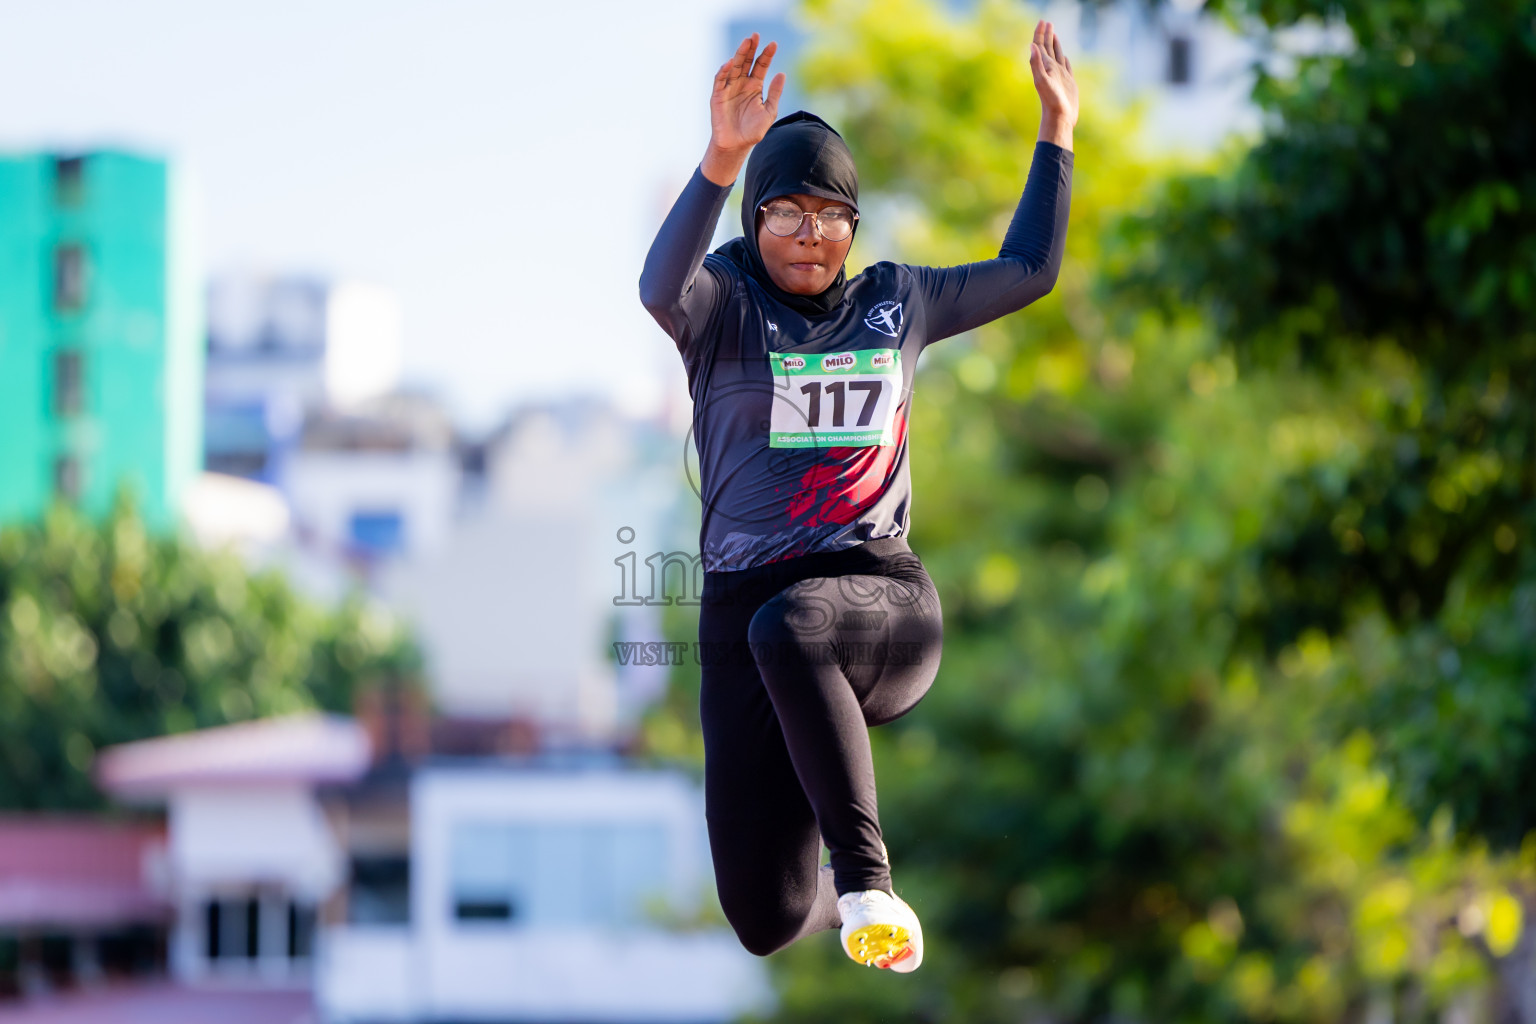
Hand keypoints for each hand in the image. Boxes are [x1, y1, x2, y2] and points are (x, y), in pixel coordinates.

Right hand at [702, 34, 785, 184]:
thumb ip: (774, 93)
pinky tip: (730, 63)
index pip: (761, 66)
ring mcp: (729, 89)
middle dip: (751, 49)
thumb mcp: (769, 111)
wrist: (736, 146)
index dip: (766, 55)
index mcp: (755, 86)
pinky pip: (720, 81)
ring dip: (739, 54)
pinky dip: (723, 72)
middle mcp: (742, 84)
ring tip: (746, 42)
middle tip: (756, 35)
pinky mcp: (718, 96)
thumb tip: (781, 73)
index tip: (774, 44)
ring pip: (733, 67)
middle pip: (746, 62)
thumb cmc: (753, 131)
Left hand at [1029, 21, 1078, 149]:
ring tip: (1053, 33)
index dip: (1040, 33)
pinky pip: (1065, 65)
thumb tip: (1032, 45)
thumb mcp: (1042, 80)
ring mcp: (1059, 75)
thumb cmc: (1051, 100)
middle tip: (1047, 22)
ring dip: (1054, 43)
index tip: (1042, 21)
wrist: (1060, 116)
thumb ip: (1036, 63)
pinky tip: (1062, 56)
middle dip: (1046, 34)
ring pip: (1056, 54)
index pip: (1040, 45)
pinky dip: (1063, 58)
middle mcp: (1050, 69)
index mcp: (1044, 66)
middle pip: (1047, 47)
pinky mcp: (1067, 81)